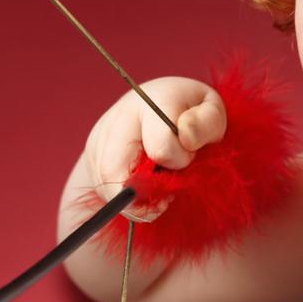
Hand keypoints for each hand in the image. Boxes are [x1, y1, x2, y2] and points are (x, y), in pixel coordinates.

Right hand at [85, 76, 226, 221]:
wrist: (161, 107)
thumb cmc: (191, 116)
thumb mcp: (211, 114)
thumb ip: (206, 124)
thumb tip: (186, 137)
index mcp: (152, 102)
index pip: (161, 148)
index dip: (180, 162)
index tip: (189, 157)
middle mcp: (118, 116)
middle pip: (117, 171)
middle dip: (144, 193)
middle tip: (166, 195)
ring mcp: (99, 135)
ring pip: (106, 184)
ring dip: (134, 198)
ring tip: (157, 186)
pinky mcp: (91, 154)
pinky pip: (101, 188)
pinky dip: (122, 198)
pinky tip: (141, 187)